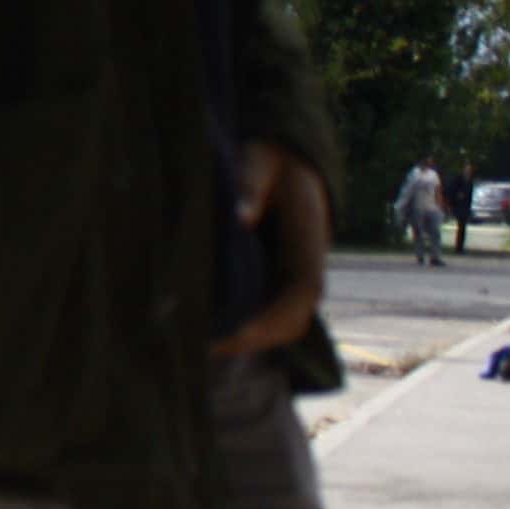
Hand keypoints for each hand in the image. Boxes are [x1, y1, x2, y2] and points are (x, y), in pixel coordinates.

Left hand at [215, 139, 329, 360]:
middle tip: (206, 349)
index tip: (239, 333)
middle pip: (294, 318)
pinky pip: (266, 311)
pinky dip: (243, 327)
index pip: (302, 289)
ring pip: (282, 322)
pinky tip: (208, 331)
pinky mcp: (277, 278)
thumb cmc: (272, 158)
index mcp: (309, 238)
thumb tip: (241, 216)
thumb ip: (251, 183)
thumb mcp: (261, 159)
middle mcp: (306, 265)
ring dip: (248, 339)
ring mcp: (293, 275)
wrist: (289, 160)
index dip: (274, 316)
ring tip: (200, 347)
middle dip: (256, 339)